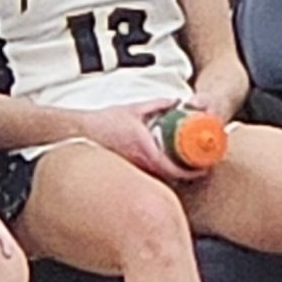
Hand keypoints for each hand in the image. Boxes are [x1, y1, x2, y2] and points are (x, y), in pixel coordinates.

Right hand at [77, 101, 194, 181]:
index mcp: (146, 153)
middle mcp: (141, 167)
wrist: (77, 134)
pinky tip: (157, 165)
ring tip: (180, 163)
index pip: (176, 171)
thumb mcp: (134, 109)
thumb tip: (175, 101)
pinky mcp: (125, 174)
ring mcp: (133, 173)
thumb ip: (157, 104)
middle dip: (185, 173)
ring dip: (171, 173)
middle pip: (171, 179)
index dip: (194, 172)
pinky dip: (155, 173)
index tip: (203, 167)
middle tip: (196, 165)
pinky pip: (146, 178)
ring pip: (158, 180)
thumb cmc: (102, 124)